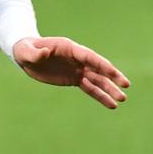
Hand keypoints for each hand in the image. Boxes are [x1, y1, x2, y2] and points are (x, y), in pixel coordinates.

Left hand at [11, 36, 129, 109]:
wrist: (26, 55)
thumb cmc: (25, 50)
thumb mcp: (26, 51)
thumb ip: (35, 53)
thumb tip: (44, 53)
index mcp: (70, 48)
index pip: (89, 57)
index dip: (102, 65)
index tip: (114, 73)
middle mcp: (77, 58)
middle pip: (98, 68)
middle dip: (112, 77)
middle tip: (126, 86)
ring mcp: (77, 69)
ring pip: (97, 80)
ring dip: (109, 89)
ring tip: (122, 100)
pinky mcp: (74, 79)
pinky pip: (90, 88)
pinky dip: (100, 96)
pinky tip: (111, 104)